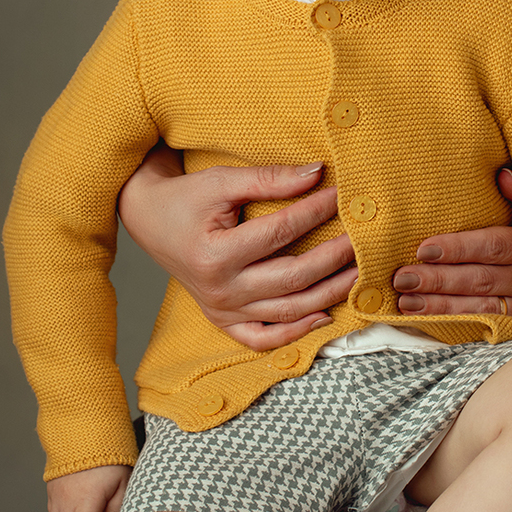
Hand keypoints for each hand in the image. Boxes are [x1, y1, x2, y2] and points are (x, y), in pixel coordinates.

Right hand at [117, 146, 358, 350]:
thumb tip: (318, 173)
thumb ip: (269, 179)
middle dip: (334, 258)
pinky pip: (263, 338)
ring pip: (286, 311)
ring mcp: (221, 310)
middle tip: (363, 238)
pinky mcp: (223, 320)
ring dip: (329, 294)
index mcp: (215, 254)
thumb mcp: (222, 182)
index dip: (315, 212)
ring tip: (360, 273)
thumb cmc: (185, 198)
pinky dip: (295, 332)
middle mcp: (219, 290)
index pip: (280, 233)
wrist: (148, 220)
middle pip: (291, 278)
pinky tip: (325, 315)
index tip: (342, 195)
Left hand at [392, 167, 511, 324]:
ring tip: (406, 301)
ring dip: (439, 306)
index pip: (492, 245)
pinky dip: (452, 325)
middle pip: (480, 279)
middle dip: (438, 280)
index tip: (423, 250)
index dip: (457, 248)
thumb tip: (502, 175)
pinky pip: (483, 327)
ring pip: (479, 307)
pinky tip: (425, 320)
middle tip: (402, 278)